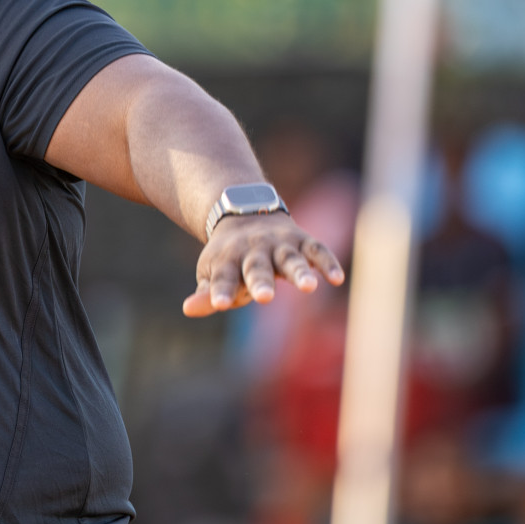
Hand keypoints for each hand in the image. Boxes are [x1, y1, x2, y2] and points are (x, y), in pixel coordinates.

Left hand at [182, 211, 344, 316]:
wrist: (244, 214)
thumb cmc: (229, 259)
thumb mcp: (212, 273)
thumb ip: (206, 294)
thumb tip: (187, 309)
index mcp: (227, 260)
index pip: (223, 278)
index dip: (220, 291)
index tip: (219, 303)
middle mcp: (253, 251)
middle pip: (256, 267)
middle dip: (260, 282)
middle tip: (264, 297)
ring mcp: (279, 244)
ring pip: (289, 258)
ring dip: (299, 271)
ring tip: (309, 287)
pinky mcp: (302, 241)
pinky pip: (317, 250)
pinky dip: (327, 262)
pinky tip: (337, 279)